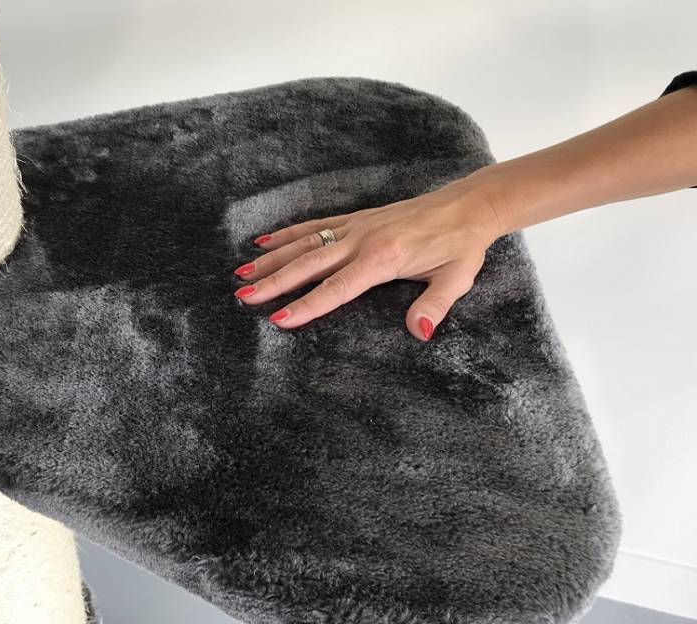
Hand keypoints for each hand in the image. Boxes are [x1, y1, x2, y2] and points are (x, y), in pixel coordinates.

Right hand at [231, 176, 506, 339]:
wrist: (468, 205)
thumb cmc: (462, 245)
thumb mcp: (456, 278)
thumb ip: (434, 305)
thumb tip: (418, 332)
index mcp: (382, 259)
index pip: (336, 288)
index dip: (306, 305)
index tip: (278, 318)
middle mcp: (362, 240)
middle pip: (309, 265)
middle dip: (273, 282)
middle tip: (243, 297)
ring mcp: (355, 227)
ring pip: (304, 244)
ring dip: (271, 259)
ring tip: (241, 274)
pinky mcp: (355, 219)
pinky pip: (315, 227)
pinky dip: (287, 234)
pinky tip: (264, 242)